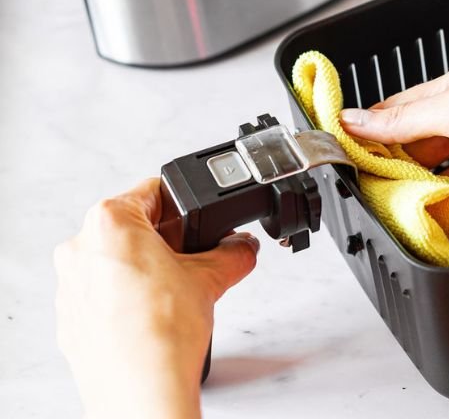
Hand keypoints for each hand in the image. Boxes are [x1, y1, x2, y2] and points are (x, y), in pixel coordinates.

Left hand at [54, 178, 259, 418]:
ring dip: (149, 270)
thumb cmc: (161, 333)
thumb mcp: (211, 277)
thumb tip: (242, 247)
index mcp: (108, 222)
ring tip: (182, 291)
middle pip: (133, 227)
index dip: (187, 206)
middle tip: (200, 258)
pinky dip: (129, 298)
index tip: (202, 222)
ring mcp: (70, 286)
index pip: (154, 192)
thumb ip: (232, 252)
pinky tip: (159, 315)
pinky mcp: (71, 319)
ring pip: (117, 262)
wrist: (141, 392)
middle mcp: (80, 249)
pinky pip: (104, 294)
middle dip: (170, 241)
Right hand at [340, 57, 448, 209]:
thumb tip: (356, 120)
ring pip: (445, 175)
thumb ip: (405, 120)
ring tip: (396, 206)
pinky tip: (434, 219)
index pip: (405, 108)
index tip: (345, 149)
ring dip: (423, 190)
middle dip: (396, 164)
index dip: (374, 128)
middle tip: (367, 184)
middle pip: (423, 144)